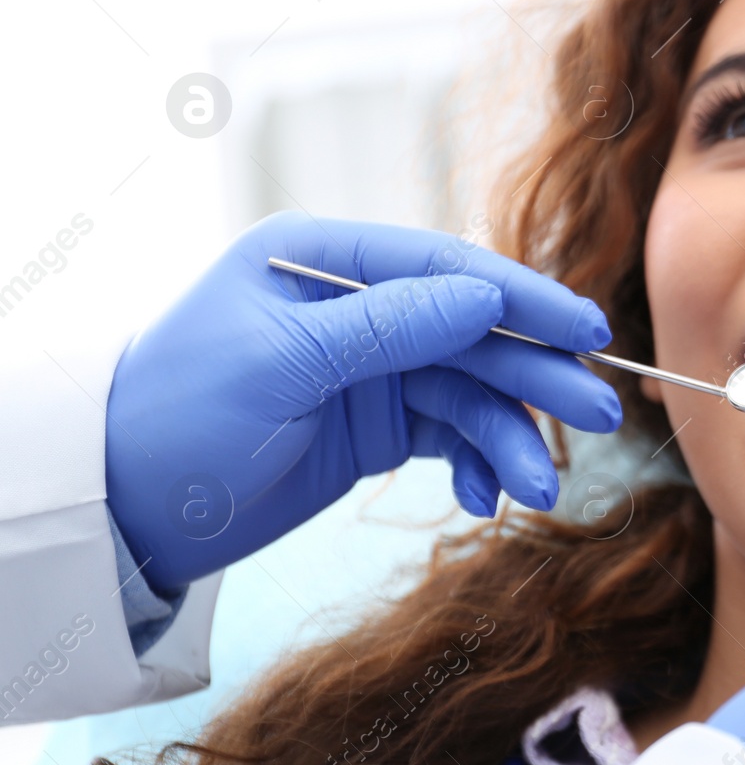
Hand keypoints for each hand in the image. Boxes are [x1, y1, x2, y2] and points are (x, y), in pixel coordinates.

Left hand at [105, 212, 620, 590]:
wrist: (125, 507)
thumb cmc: (179, 413)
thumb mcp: (282, 364)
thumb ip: (389, 326)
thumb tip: (487, 297)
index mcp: (324, 258)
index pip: (446, 267)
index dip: (522, 298)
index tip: (585, 331)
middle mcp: (358, 305)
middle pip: (473, 331)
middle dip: (534, 374)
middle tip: (599, 413)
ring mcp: (372, 367)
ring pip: (469, 391)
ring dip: (508, 437)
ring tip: (537, 489)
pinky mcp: (377, 425)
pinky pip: (449, 435)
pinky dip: (472, 464)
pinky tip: (481, 497)